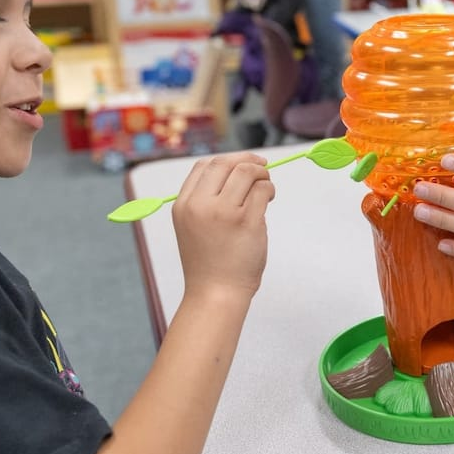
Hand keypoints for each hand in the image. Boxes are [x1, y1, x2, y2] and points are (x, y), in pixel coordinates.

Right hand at [172, 152, 275, 304]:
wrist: (215, 293)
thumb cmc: (209, 262)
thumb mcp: (193, 226)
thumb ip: (206, 201)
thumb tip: (238, 172)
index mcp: (183, 205)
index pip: (203, 165)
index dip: (227, 160)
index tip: (243, 164)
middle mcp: (200, 205)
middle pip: (226, 163)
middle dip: (248, 160)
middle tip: (263, 168)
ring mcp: (223, 212)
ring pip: (247, 172)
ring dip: (262, 175)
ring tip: (266, 189)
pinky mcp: (246, 221)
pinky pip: (262, 190)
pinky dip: (269, 189)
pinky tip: (269, 199)